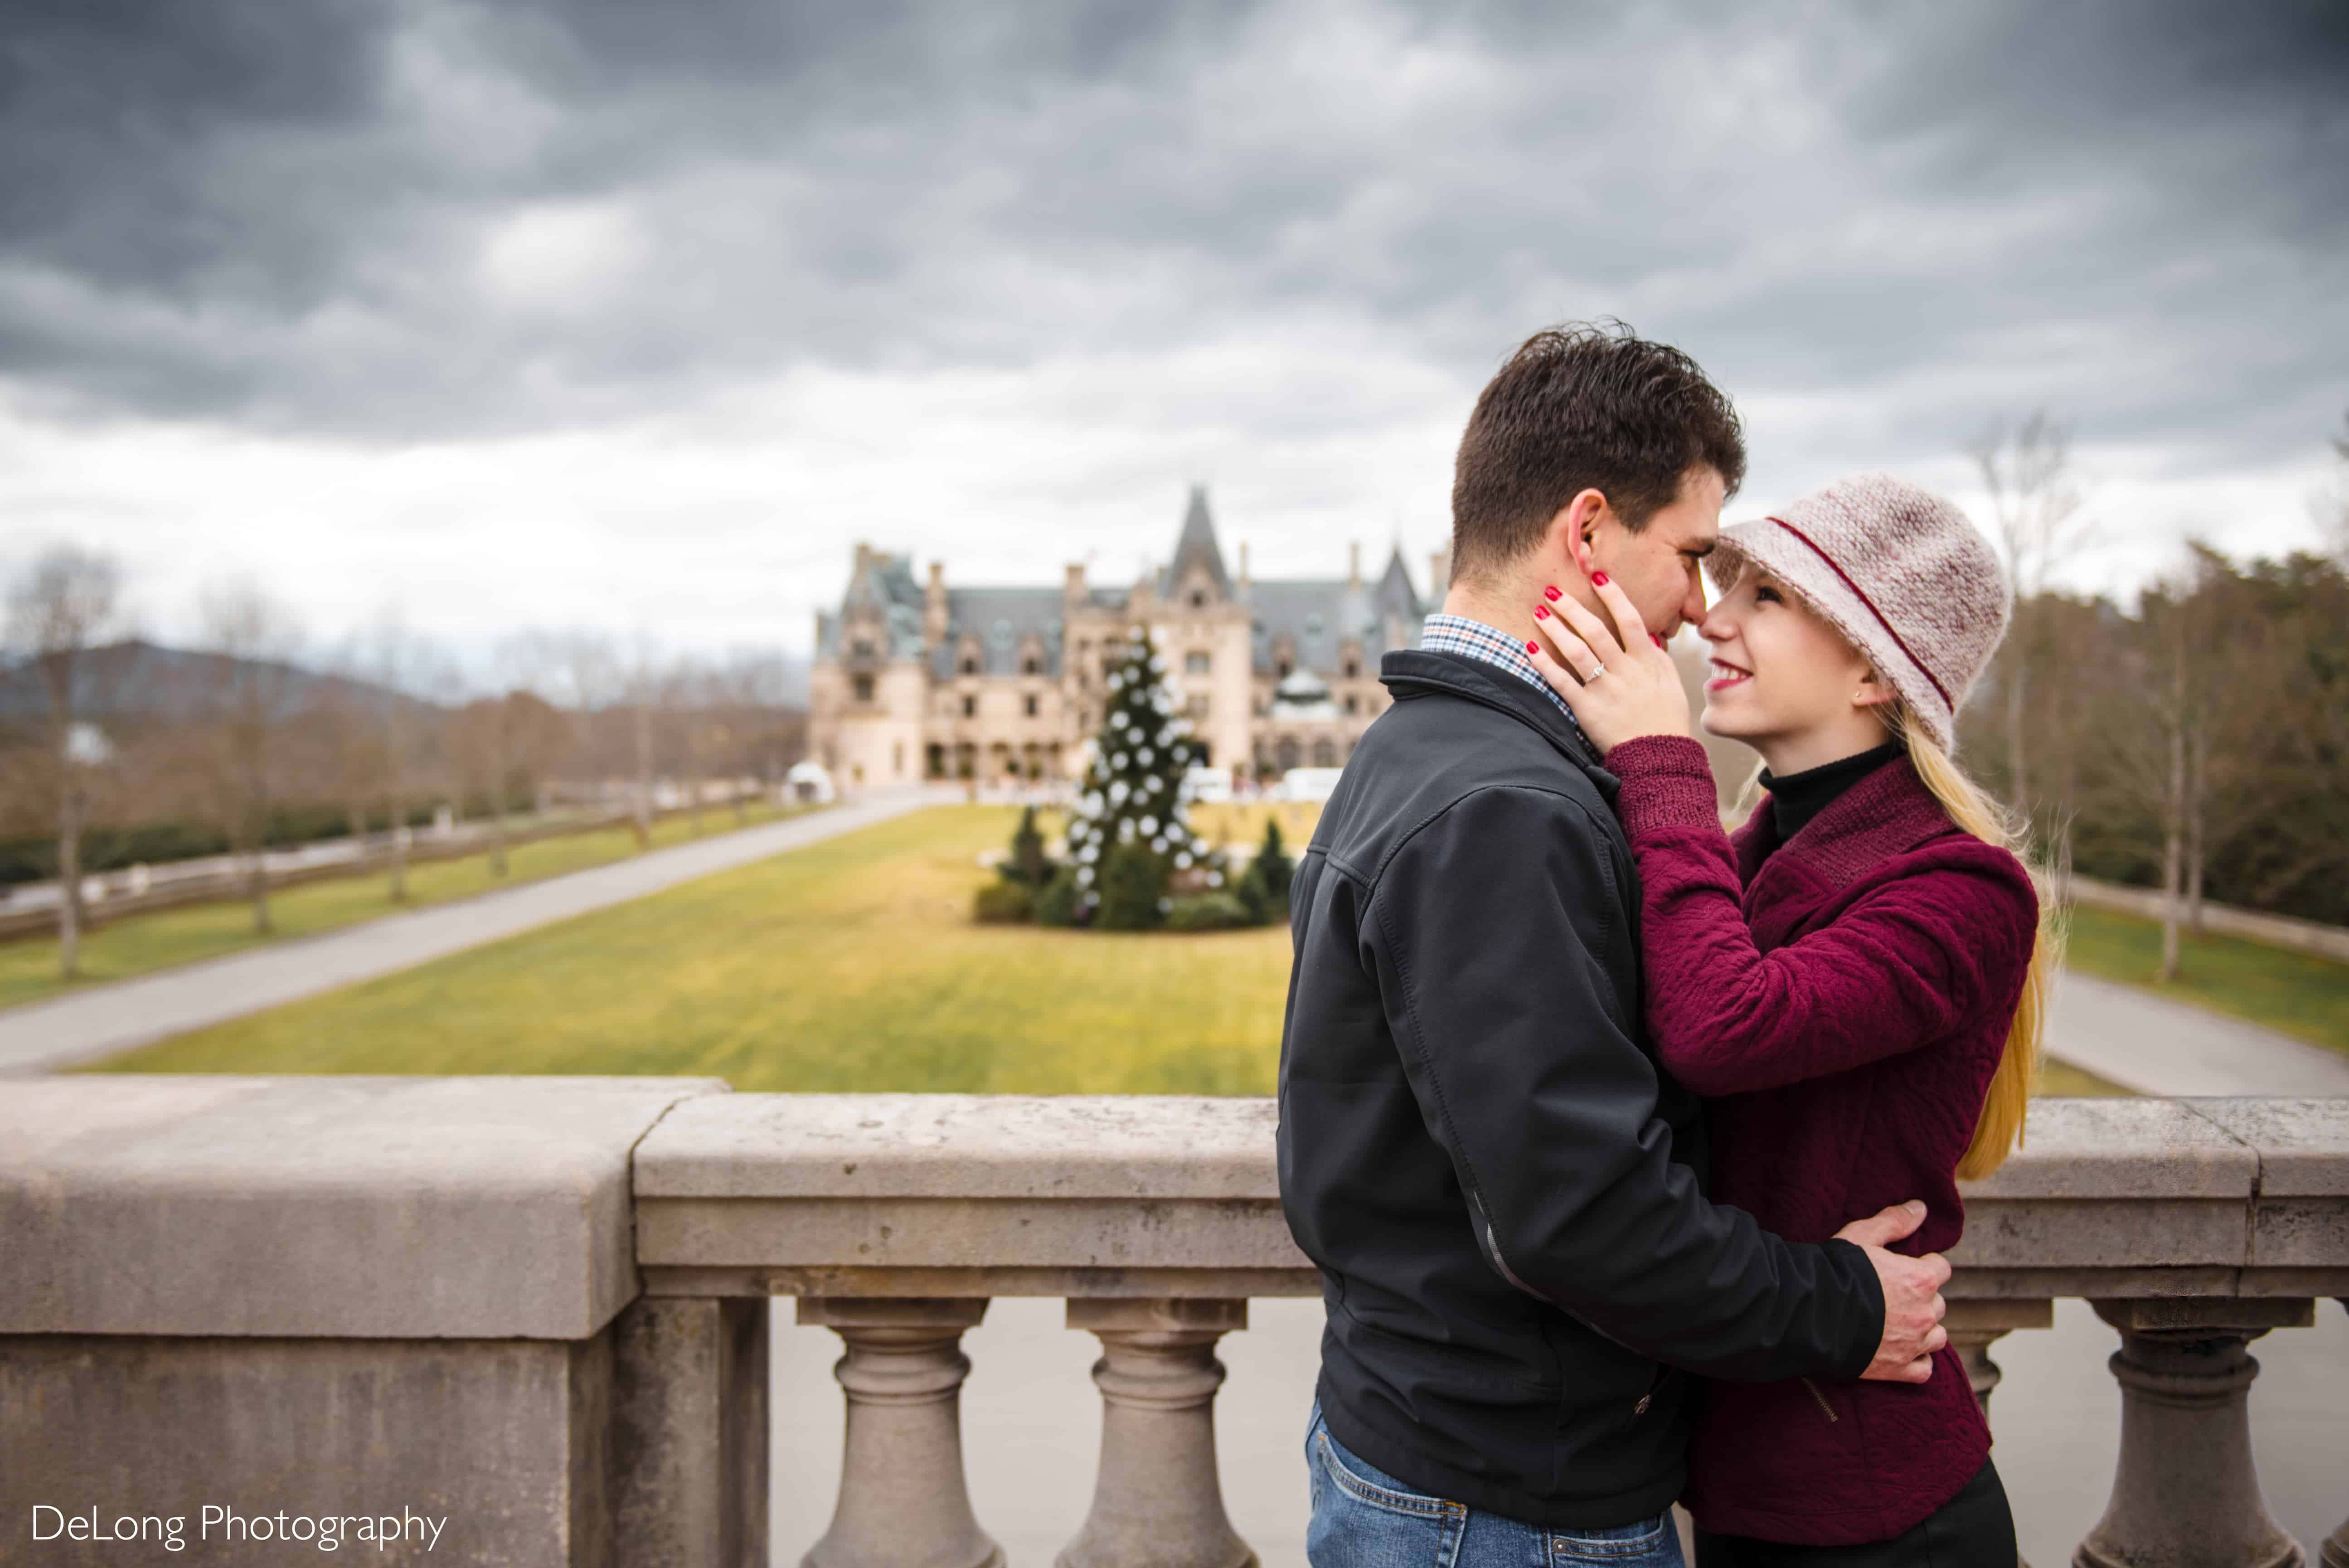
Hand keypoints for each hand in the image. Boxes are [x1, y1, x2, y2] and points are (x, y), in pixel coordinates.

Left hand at [1524, 575, 1690, 752]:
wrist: (1659, 759)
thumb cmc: (1666, 721)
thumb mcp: (1671, 685)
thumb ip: (1659, 658)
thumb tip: (1647, 636)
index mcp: (1648, 661)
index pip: (1629, 619)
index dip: (1613, 594)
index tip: (1597, 575)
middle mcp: (1626, 671)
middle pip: (1595, 631)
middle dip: (1572, 608)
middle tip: (1553, 591)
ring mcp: (1606, 690)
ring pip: (1577, 652)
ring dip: (1556, 629)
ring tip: (1539, 612)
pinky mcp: (1587, 710)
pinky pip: (1561, 682)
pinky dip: (1544, 664)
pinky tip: (1529, 647)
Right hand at [1833, 1200, 1950, 1383]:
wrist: (1811, 1314)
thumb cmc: (1836, 1271)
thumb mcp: (1861, 1236)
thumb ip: (1894, 1221)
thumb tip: (1921, 1208)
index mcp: (1921, 1279)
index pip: (1941, 1269)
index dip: (1923, 1265)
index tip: (1904, 1267)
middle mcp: (1925, 1313)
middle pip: (1938, 1303)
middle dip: (1922, 1298)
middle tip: (1893, 1294)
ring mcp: (1914, 1344)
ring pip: (1937, 1336)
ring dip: (1925, 1329)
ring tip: (1900, 1322)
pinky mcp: (1899, 1369)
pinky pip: (1924, 1368)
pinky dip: (1918, 1360)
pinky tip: (1903, 1350)